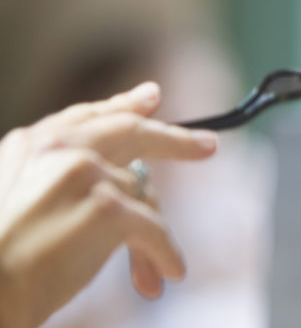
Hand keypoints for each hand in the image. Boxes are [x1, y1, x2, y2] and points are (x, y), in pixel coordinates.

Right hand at [0, 82, 217, 326]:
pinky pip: (155, 229)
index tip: (151, 96)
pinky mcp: (107, 208)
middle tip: (208, 146)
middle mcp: (60, 147)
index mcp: (32, 143)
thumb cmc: (0, 262)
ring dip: (151, 239)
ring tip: (151, 277)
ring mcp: (86, 173)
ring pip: (143, 197)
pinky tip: (168, 273)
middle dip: (175, 140)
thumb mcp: (21, 198)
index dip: (124, 107)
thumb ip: (60, 174)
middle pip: (132, 132)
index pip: (88, 116)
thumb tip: (127, 174)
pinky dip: (164, 254)